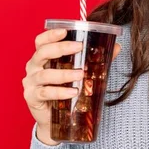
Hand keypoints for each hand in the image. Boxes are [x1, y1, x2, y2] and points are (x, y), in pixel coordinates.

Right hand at [22, 28, 120, 144]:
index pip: (41, 41)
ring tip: (80, 74)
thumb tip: (117, 47)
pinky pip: (45, 93)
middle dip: (61, 48)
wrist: (54, 118)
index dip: (51, 34)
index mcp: (42, 57)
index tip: (65, 30)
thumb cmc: (65, 89)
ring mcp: (30, 83)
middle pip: (42, 53)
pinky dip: (60, 92)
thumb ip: (96, 60)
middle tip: (79, 47)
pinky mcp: (32, 98)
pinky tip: (73, 92)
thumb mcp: (79, 72)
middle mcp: (33, 67)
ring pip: (45, 74)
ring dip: (64, 74)